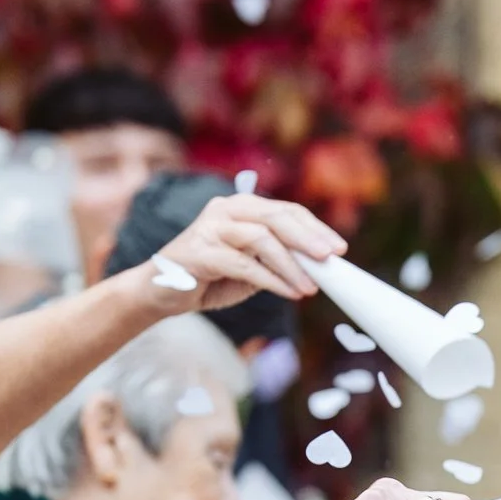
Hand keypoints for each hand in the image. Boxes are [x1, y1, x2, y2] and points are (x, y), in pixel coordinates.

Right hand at [145, 191, 343, 314]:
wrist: (160, 292)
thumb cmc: (210, 277)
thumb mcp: (252, 265)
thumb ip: (279, 258)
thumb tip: (319, 264)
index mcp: (241, 206)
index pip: (286, 210)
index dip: (315, 228)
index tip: (339, 248)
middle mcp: (225, 209)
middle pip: (276, 217)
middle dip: (308, 238)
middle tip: (331, 259)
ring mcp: (210, 228)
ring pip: (262, 239)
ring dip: (292, 265)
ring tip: (310, 287)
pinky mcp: (200, 252)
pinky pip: (244, 264)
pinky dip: (271, 279)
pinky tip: (289, 292)